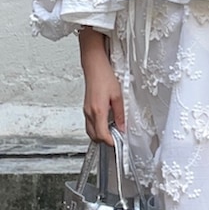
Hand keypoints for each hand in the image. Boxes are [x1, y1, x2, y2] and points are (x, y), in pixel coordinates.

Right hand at [79, 31, 124, 145]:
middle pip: (94, 136)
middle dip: (105, 141)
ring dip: (100, 135)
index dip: (111, 142)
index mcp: (98, 111)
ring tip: (113, 132)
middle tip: (117, 138)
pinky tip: (107, 123)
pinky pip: (90, 124)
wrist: (94, 66)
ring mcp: (86, 111)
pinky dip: (97, 128)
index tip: (119, 143)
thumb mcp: (118, 96)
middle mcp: (89, 113)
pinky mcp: (86, 108)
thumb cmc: (104, 77)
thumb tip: (122, 127)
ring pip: (91, 131)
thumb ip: (120, 114)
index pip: (102, 135)